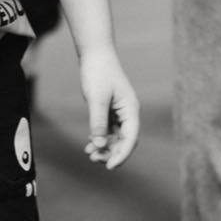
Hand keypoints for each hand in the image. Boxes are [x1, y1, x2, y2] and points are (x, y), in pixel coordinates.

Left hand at [78, 46, 139, 169]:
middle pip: (124, 140)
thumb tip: (99, 145)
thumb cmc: (98, 73)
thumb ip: (98, 122)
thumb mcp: (97, 98)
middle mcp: (128, 113)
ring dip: (104, 147)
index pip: (131, 137)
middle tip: (94, 160)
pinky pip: (107, 130)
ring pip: (115, 137)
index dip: (122, 154)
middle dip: (111, 152)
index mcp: (131, 109)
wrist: (95, 54)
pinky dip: (99, 139)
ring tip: (89, 154)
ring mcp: (119, 112)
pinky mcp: (109, 111)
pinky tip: (88, 145)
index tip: (110, 166)